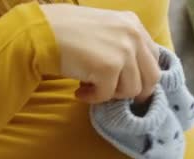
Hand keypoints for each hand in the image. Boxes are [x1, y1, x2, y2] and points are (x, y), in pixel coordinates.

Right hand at [40, 4, 159, 103]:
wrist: (41, 32)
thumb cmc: (65, 32)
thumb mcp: (103, 30)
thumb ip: (122, 45)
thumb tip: (132, 76)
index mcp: (133, 24)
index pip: (153, 59)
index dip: (140, 77)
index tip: (122, 85)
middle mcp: (133, 35)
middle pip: (151, 78)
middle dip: (131, 92)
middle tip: (111, 94)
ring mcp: (123, 51)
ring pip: (131, 90)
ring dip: (109, 95)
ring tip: (89, 88)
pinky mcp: (109, 67)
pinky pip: (107, 95)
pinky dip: (92, 98)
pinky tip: (79, 91)